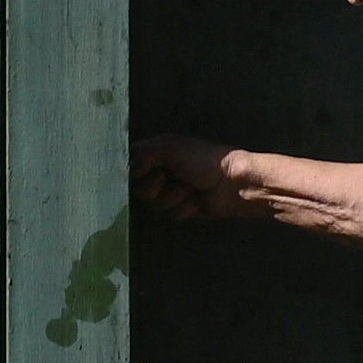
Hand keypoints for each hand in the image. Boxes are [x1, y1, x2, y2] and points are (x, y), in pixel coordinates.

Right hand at [131, 133, 246, 220]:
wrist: (232, 183)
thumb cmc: (202, 160)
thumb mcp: (170, 147)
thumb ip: (144, 154)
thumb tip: (130, 170)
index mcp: (159, 153)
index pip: (132, 164)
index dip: (134, 171)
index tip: (140, 172)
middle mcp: (163, 172)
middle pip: (140, 190)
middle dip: (156, 186)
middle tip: (171, 178)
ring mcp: (173, 192)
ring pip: (156, 205)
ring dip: (174, 197)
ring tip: (191, 188)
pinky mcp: (184, 208)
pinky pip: (172, 215)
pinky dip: (186, 208)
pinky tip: (198, 201)